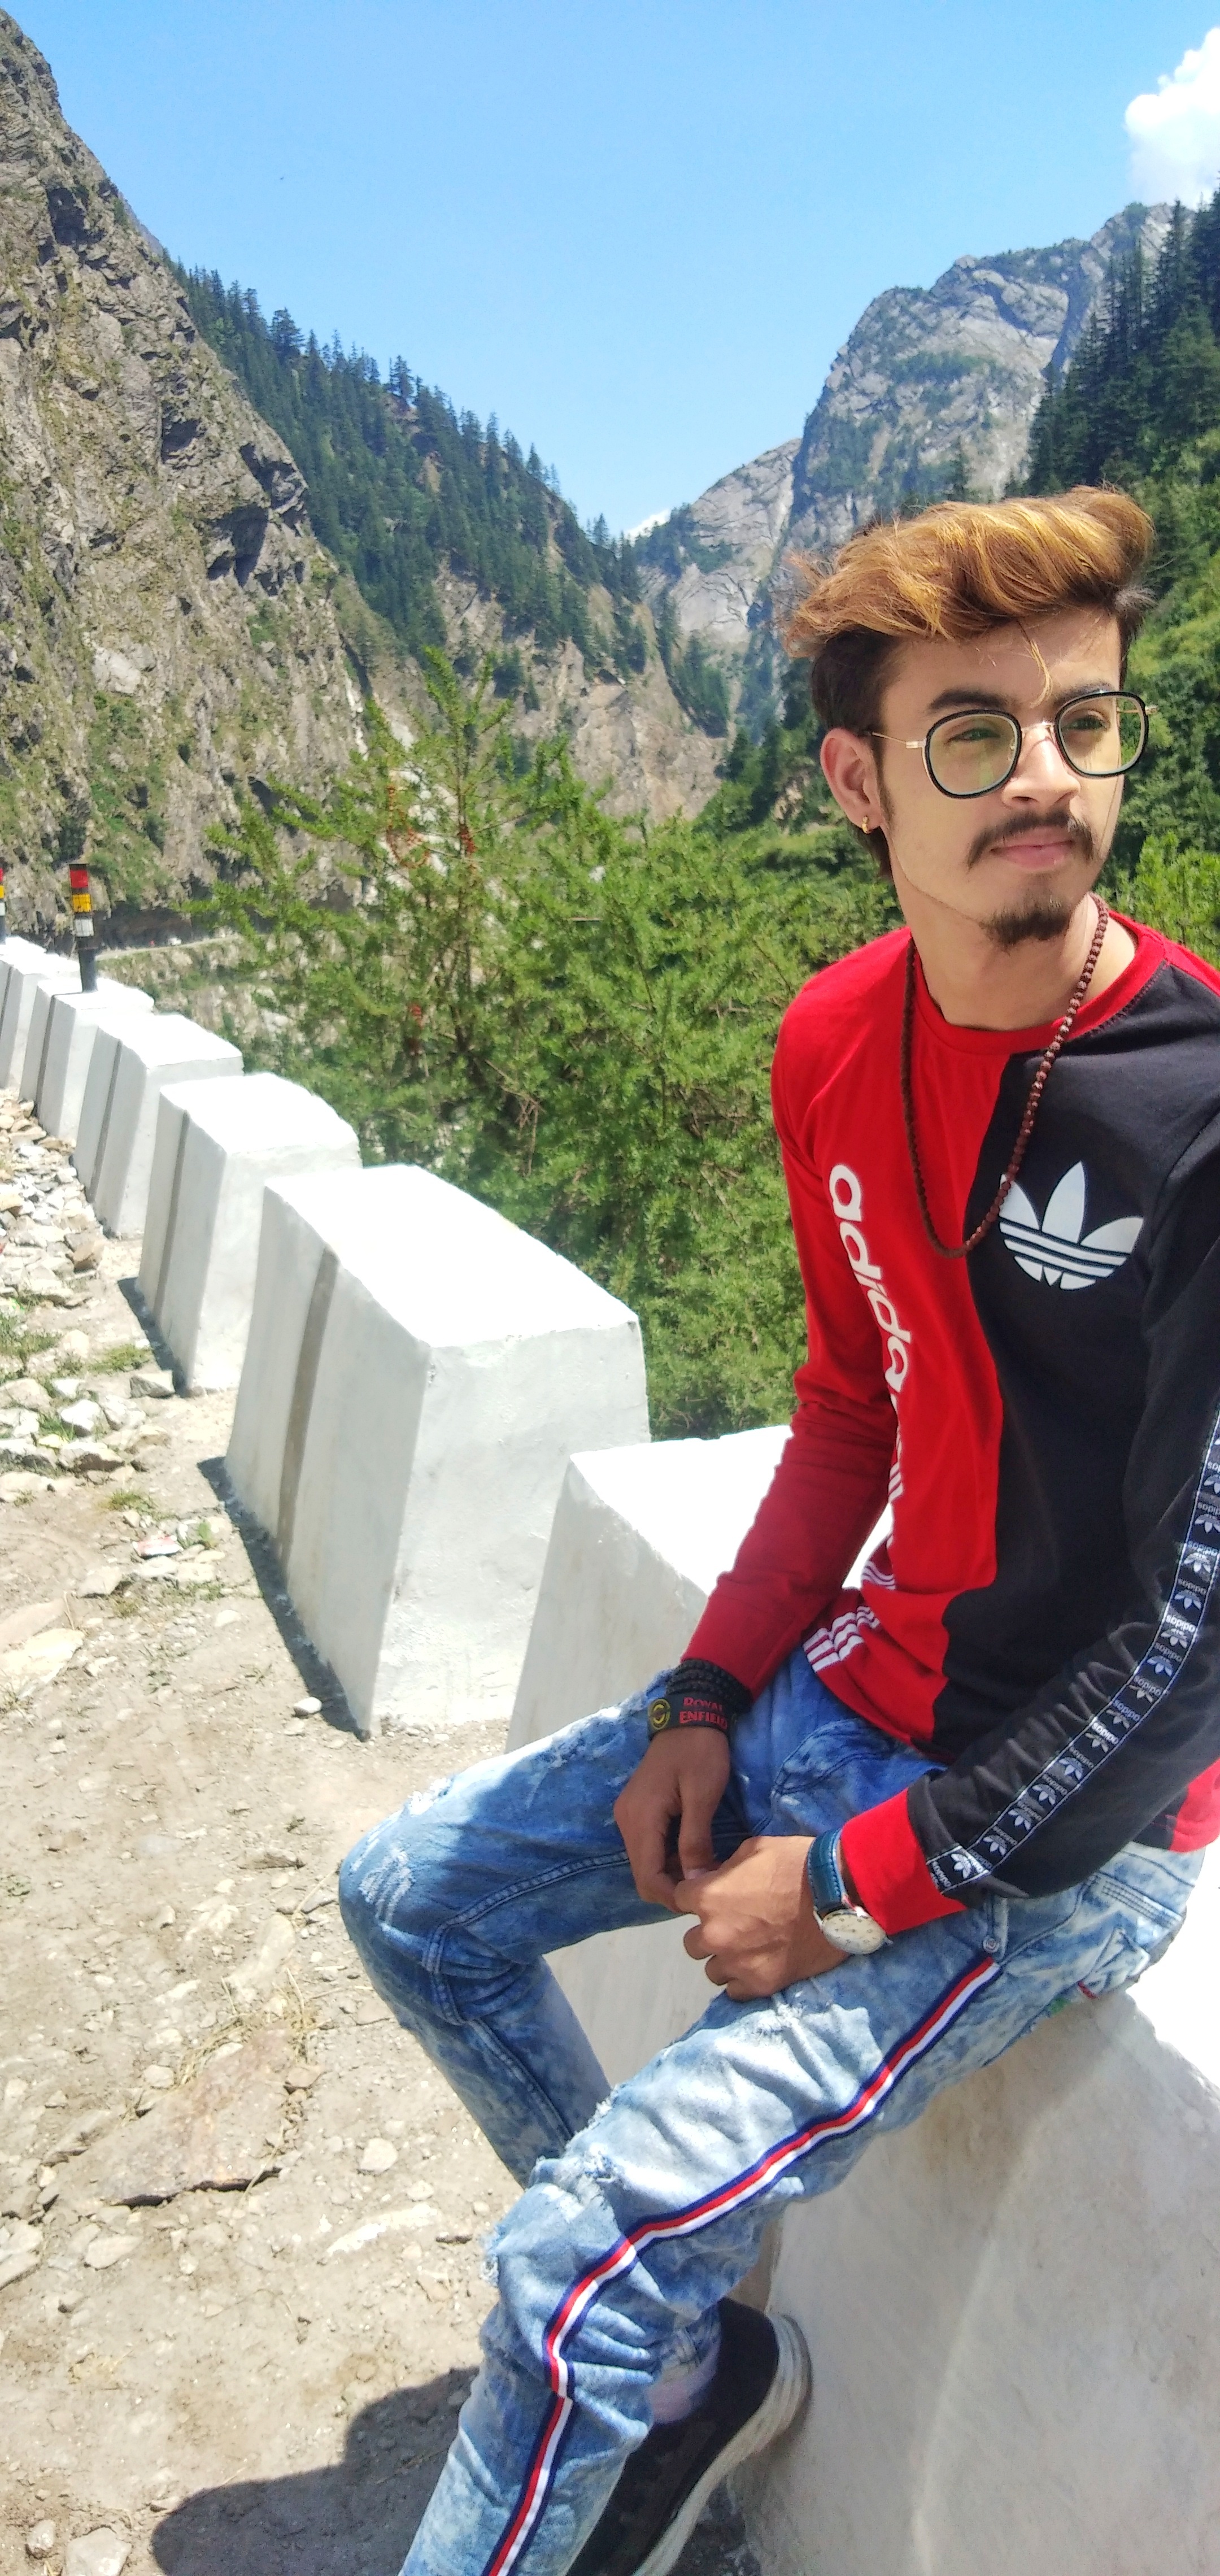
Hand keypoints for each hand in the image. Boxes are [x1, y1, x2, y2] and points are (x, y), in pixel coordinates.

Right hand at [613, 1726, 730, 1907]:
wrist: (690, 1715)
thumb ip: (695, 1841)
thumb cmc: (700, 1752)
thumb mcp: (703, 1796)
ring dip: (672, 1873)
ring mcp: (630, 1814)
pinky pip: (649, 1846)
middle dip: (674, 1888)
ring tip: (706, 1872)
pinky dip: (669, 1857)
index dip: (673, 1897)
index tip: (704, 1900)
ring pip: (646, 1862)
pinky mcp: (638, 1810)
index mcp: (640, 1818)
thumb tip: (695, 1884)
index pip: (647, 1878)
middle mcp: (627, 1820)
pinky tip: (694, 1854)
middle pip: (644, 1874)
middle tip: (709, 1889)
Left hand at [675, 1835, 848, 2000]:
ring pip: (712, 1969)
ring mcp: (735, 1963)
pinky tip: (760, 1965)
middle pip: (692, 1941)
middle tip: (735, 1924)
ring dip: (725, 1959)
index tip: (713, 1896)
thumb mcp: (754, 1849)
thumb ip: (725, 1870)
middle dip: (708, 1932)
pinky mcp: (759, 1985)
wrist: (838, 1895)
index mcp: (708, 1898)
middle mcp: (714, 1934)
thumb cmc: (797, 1863)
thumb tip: (714, 1881)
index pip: (679, 1899)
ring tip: (749, 1948)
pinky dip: (743, 1979)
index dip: (695, 1896)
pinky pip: (734, 1990)